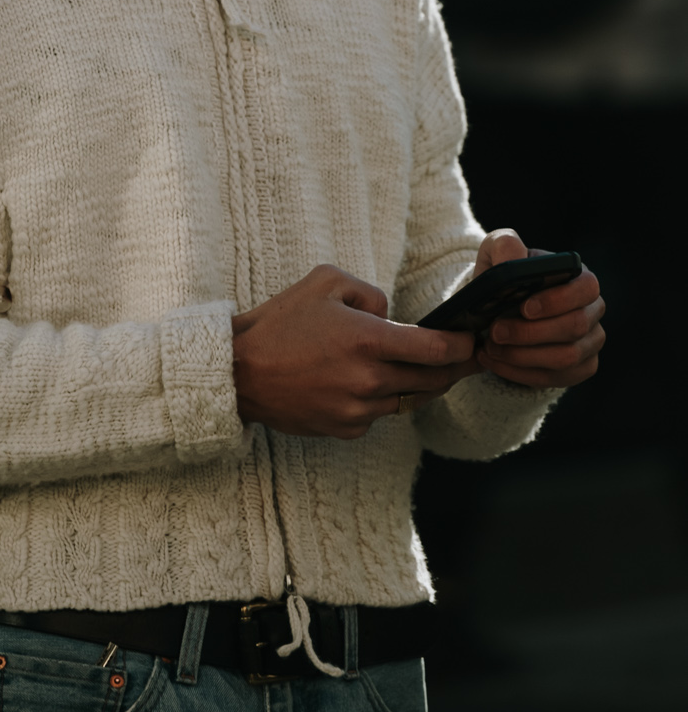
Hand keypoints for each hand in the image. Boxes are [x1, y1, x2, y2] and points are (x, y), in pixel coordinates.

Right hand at [232, 265, 476, 439]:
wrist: (239, 372)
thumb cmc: (280, 322)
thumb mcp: (324, 282)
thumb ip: (370, 293)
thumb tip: (391, 315)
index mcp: (367, 340)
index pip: (436, 350)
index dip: (462, 346)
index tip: (472, 340)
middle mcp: (369, 380)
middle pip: (434, 381)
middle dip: (455, 368)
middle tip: (466, 357)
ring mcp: (359, 410)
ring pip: (410, 400)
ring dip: (421, 385)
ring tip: (425, 369)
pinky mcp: (346, 429)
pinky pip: (380, 415)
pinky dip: (383, 400)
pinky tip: (369, 384)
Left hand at [469, 228, 605, 390]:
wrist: (499, 307)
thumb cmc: (505, 275)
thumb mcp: (498, 252)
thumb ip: (505, 247)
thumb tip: (514, 257)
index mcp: (580, 278)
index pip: (586, 288)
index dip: (558, 300)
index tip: (524, 308)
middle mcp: (592, 311)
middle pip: (575, 327)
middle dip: (531, 333)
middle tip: (495, 332)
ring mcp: (591, 343)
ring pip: (566, 358)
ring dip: (523, 356)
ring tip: (490, 348)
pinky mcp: (580, 369)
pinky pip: (555, 379)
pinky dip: (520, 373)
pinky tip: (496, 363)